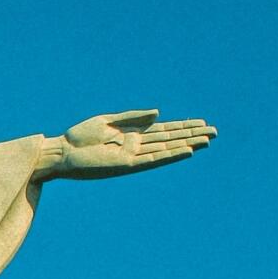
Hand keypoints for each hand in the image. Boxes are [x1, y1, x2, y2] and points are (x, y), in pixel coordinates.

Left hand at [57, 109, 215, 175]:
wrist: (62, 151)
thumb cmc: (80, 136)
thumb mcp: (108, 121)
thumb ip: (134, 117)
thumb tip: (159, 113)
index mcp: (133, 135)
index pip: (164, 130)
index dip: (184, 127)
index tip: (203, 124)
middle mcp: (137, 146)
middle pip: (170, 139)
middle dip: (192, 135)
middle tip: (215, 132)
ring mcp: (134, 156)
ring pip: (166, 149)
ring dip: (187, 145)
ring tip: (207, 141)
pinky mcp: (126, 165)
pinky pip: (153, 159)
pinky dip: (170, 155)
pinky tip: (186, 151)